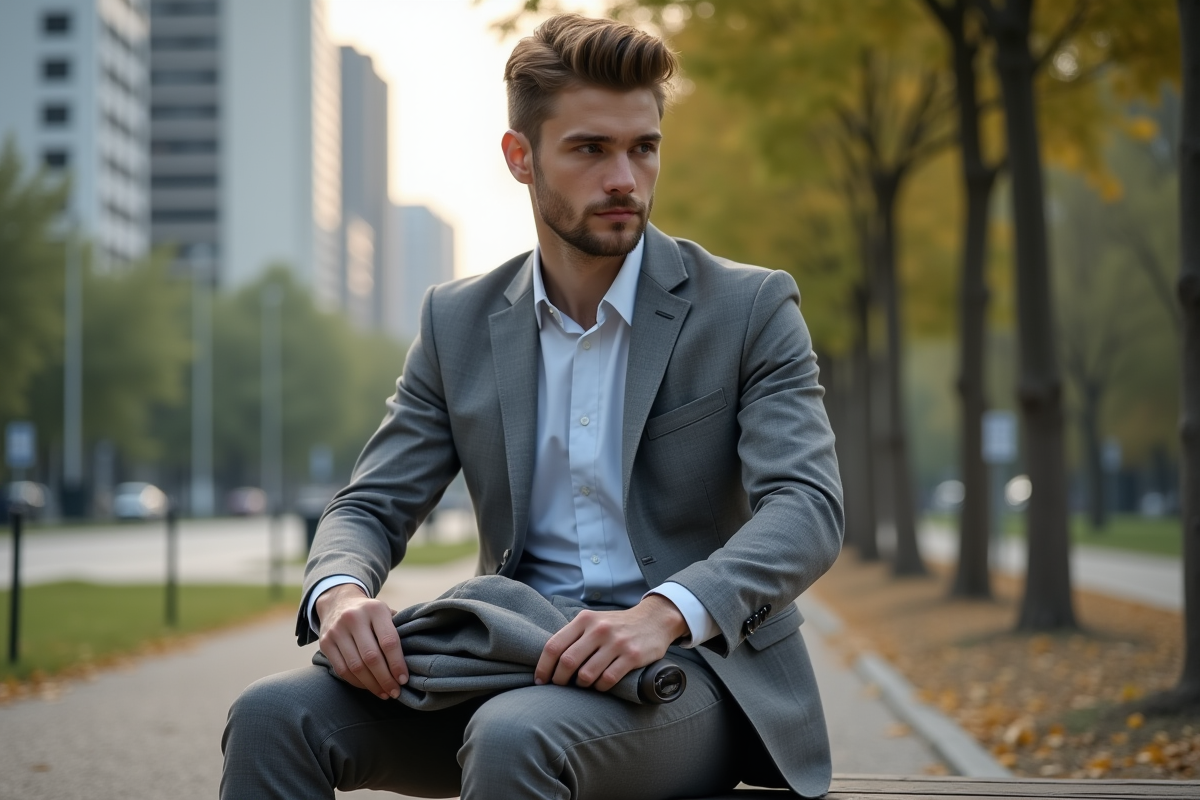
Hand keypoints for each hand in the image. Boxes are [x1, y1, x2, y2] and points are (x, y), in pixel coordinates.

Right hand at [315, 583, 407, 699]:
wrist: (338, 602)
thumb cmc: (370, 613)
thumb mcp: (385, 612)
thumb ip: (398, 630)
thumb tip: (414, 660)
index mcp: (375, 609)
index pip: (389, 641)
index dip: (397, 664)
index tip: (404, 679)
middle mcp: (353, 618)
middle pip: (371, 657)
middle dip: (385, 679)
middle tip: (395, 692)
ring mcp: (337, 631)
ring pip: (355, 666)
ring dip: (371, 685)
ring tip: (384, 693)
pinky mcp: (325, 643)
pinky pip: (342, 670)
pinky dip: (356, 682)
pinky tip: (368, 687)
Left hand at [534, 594, 688, 692]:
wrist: (654, 619)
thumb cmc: (617, 625)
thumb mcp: (594, 621)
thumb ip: (574, 635)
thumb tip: (549, 662)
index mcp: (585, 620)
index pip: (554, 645)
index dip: (543, 667)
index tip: (541, 680)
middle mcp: (599, 629)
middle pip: (568, 662)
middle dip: (560, 679)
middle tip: (560, 686)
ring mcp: (616, 643)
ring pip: (586, 674)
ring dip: (581, 685)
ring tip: (583, 684)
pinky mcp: (632, 656)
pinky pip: (608, 679)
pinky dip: (600, 687)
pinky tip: (600, 685)